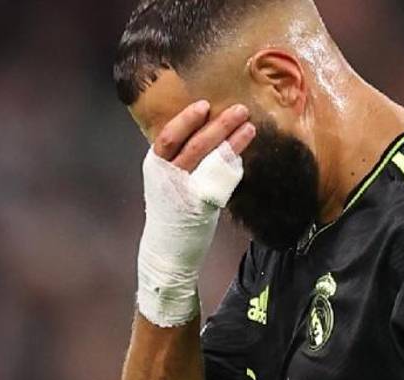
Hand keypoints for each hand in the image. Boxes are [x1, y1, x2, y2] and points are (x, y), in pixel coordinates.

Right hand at [136, 101, 256, 326]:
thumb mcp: (167, 180)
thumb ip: (180, 158)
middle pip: (193, 145)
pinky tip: (244, 153)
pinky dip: (233, 164)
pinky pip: (221, 180)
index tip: (205, 104)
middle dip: (219, 124)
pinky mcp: (200, 206)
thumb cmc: (171, 211)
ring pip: (208, 160)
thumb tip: (208, 128)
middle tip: (239, 109)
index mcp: (155, 167)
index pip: (168, 137)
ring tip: (249, 125)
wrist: (168, 250)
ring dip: (230, 139)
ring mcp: (183, 192)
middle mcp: (166, 178)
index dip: (186, 119)